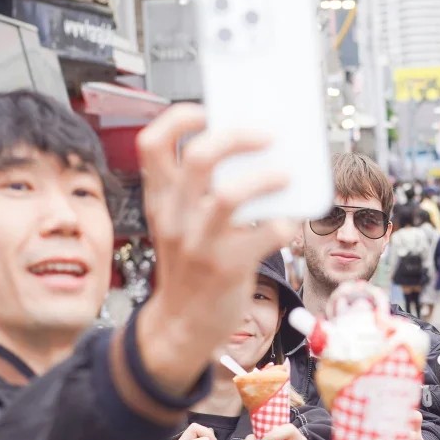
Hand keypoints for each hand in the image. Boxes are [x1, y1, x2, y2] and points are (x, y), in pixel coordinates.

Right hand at [135, 105, 296, 394]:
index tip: (207, 111)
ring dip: (266, 178)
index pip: (151, 143)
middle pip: (198, 157)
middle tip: (268, 135)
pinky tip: (288, 225)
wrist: (181, 328)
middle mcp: (175, 217)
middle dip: (237, 136)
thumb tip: (254, 156)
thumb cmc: (190, 269)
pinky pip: (264, 236)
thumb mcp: (180, 226)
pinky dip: (283, 225)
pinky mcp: (226, 268)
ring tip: (287, 175)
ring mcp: (199, 243)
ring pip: (230, 195)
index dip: (179, 118)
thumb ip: (201, 194)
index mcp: (161, 200)